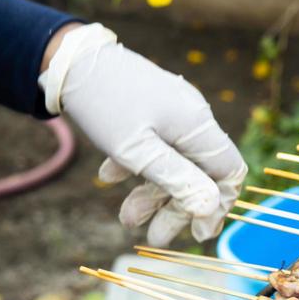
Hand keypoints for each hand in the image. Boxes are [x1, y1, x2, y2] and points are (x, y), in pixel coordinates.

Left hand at [39, 24, 245, 246]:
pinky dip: (136, 167)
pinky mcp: (150, 108)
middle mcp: (190, 117)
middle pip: (198, 173)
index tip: (198, 234)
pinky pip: (153, 146)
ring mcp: (171, 111)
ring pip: (172, 162)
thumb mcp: (138, 151)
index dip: (218, 205)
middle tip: (154, 238)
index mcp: (196, 125)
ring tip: (126, 218)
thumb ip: (177, 180)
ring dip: (152, 193)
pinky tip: (109, 178)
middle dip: (175, 209)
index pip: (229, 170)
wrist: (69, 60)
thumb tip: (210, 208)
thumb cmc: (104, 105)